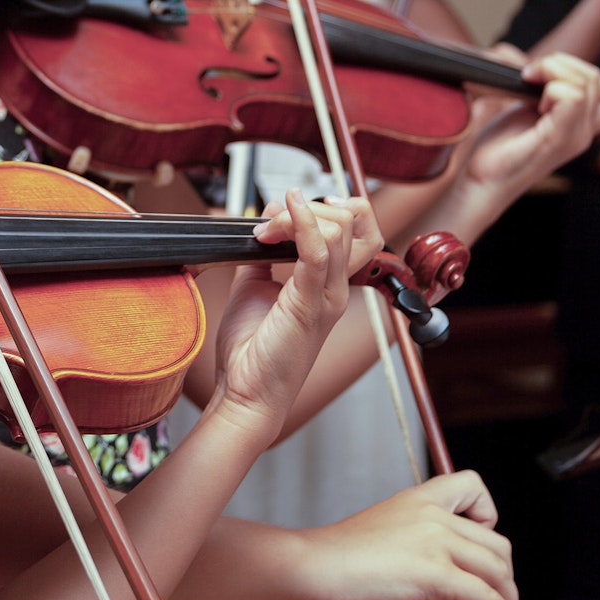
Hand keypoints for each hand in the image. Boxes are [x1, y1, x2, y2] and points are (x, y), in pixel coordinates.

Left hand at [210, 190, 382, 433]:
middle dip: (308, 206)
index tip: (282, 214)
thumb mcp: (253, 288)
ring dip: (294, 216)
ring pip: (338, 228)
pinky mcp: (310, 304)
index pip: (355, 228)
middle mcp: (335, 288)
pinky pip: (318, 250)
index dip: (324, 208)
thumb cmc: (251, 352)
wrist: (245, 394)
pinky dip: (302, 222)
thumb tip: (260, 227)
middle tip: (268, 226)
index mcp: (328, 284)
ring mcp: (328, 296)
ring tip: (263, 234)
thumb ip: (262, 257)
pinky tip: (283, 212)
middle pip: (353, 221)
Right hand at [297, 470, 526, 599]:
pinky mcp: (435, 573)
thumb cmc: (340, 560)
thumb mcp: (390, 544)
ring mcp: (435, 542)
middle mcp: (432, 515)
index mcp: (418, 500)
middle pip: (497, 543)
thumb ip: (428, 561)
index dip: (487, 514)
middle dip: (504, 578)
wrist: (315, 567)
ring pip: (498, 571)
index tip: (480, 543)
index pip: (472, 485)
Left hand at [467, 51, 599, 187]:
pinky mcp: (557, 139)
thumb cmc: (500, 150)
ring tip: (530, 85)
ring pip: (588, 83)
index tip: (544, 77)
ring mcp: (573, 137)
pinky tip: (533, 102)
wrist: (483, 182)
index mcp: (578, 126)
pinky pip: (574, 98)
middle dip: (563, 63)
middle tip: (532, 75)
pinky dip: (551, 87)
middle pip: (597, 78)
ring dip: (555, 72)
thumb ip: (549, 94)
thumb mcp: (528, 112)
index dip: (580, 71)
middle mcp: (582, 133)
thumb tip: (550, 65)